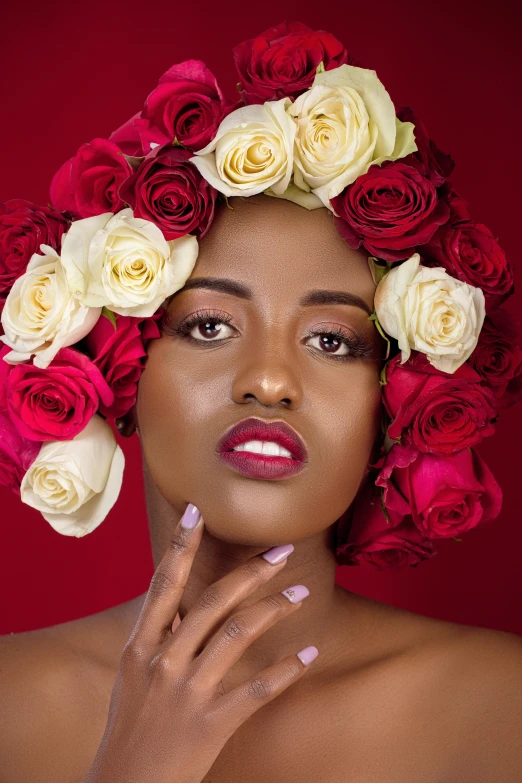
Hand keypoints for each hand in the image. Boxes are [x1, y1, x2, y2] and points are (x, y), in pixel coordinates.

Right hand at [83, 504, 316, 782]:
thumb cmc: (131, 728)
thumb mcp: (133, 676)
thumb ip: (157, 639)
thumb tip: (179, 606)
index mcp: (140, 647)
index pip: (163, 584)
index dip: (180, 546)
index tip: (198, 511)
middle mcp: (163, 662)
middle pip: (211, 602)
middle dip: (249, 573)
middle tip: (282, 552)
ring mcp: (188, 693)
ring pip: (236, 635)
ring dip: (273, 611)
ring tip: (300, 596)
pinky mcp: (211, 724)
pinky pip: (257, 689)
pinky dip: (286, 671)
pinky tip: (307, 655)